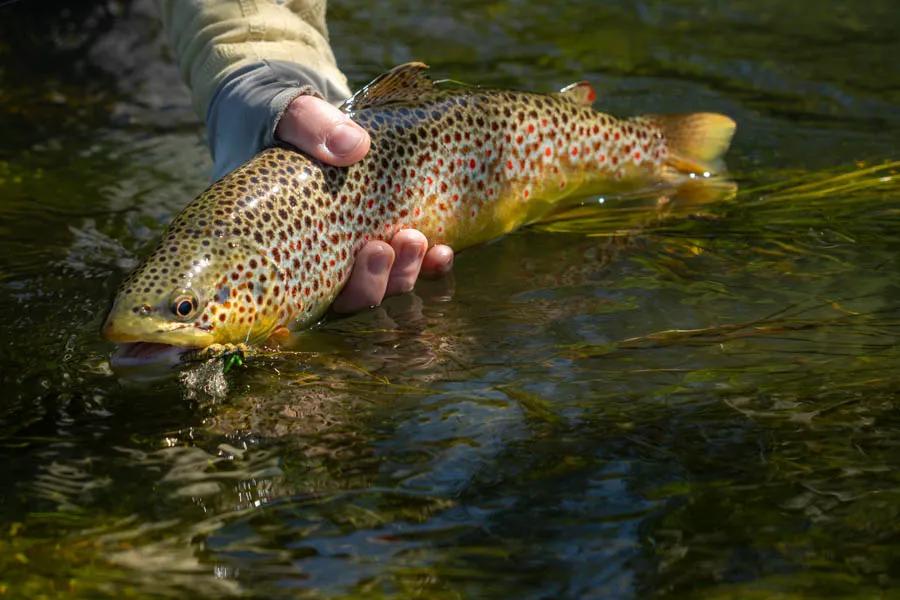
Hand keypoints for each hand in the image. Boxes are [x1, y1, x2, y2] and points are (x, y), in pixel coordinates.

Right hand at [276, 95, 453, 312]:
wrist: (302, 115)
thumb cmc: (283, 120)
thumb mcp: (290, 117)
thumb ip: (311, 127)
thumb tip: (354, 146)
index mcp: (291, 245)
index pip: (316, 292)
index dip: (351, 290)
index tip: (375, 252)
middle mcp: (325, 259)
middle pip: (354, 297)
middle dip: (379, 281)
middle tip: (388, 247)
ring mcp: (358, 251)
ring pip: (384, 287)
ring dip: (406, 273)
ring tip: (417, 241)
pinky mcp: (387, 237)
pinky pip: (410, 268)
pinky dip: (428, 266)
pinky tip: (442, 253)